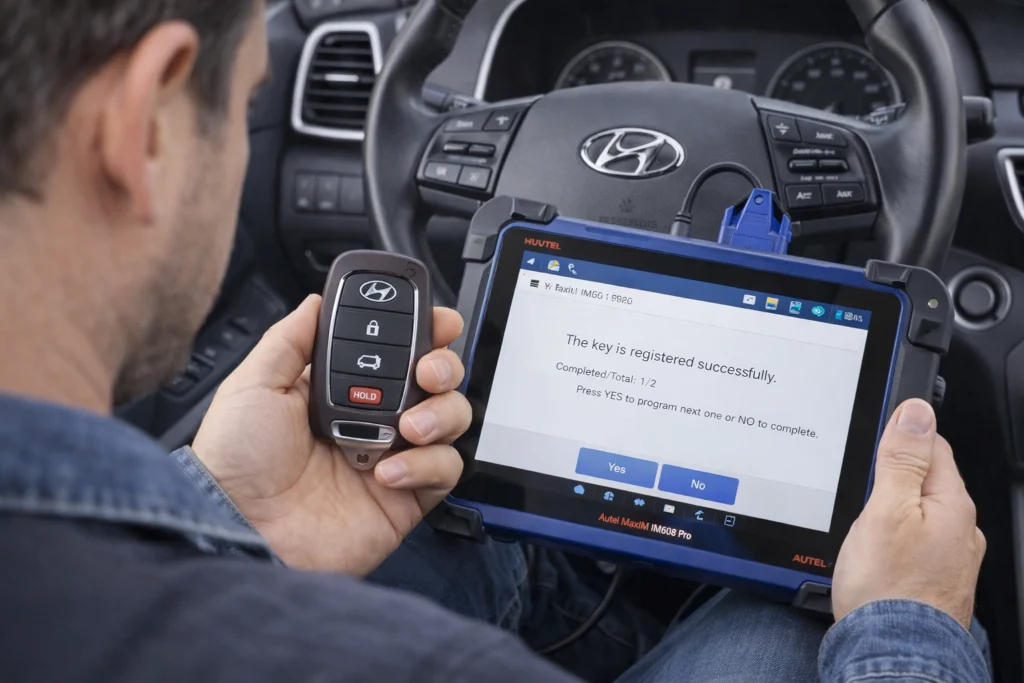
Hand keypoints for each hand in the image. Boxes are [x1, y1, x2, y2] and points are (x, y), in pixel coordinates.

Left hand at [192, 295, 469, 576]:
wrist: (239, 529)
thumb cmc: (236, 463)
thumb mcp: (253, 384)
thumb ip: (290, 338)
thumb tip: (317, 302)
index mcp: (339, 389)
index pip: (397, 349)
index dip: (424, 331)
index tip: (437, 321)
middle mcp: (372, 419)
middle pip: (435, 378)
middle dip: (443, 364)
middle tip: (427, 370)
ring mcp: (392, 456)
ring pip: (450, 418)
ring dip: (440, 412)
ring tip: (407, 427)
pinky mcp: (406, 497)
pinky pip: (445, 469)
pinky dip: (426, 464)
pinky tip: (387, 471)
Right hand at [832, 399, 984, 628]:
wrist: (893, 654)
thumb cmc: (888, 589)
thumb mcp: (884, 509)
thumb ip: (901, 460)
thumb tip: (917, 412)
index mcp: (951, 503)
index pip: (933, 445)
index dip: (901, 434)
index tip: (874, 436)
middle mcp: (961, 529)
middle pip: (928, 480)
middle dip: (895, 474)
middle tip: (860, 481)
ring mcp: (952, 557)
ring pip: (921, 513)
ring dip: (895, 508)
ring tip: (865, 517)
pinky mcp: (938, 581)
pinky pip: (918, 543)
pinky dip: (898, 538)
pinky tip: (878, 550)